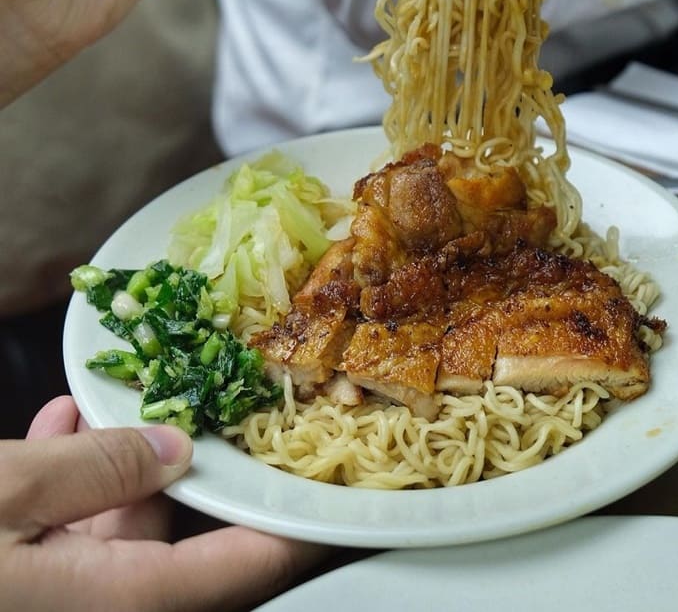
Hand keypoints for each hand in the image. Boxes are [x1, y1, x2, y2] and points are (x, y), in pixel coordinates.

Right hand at [0, 396, 327, 611]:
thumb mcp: (9, 492)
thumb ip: (97, 468)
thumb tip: (174, 447)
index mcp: (119, 601)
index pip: (245, 567)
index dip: (297, 524)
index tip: (334, 486)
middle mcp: (104, 609)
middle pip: (184, 539)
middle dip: (193, 461)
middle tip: (209, 402)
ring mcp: (67, 600)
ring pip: (123, 529)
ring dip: (119, 461)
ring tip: (113, 397)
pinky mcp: (29, 589)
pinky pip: (74, 537)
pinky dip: (73, 484)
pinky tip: (60, 427)